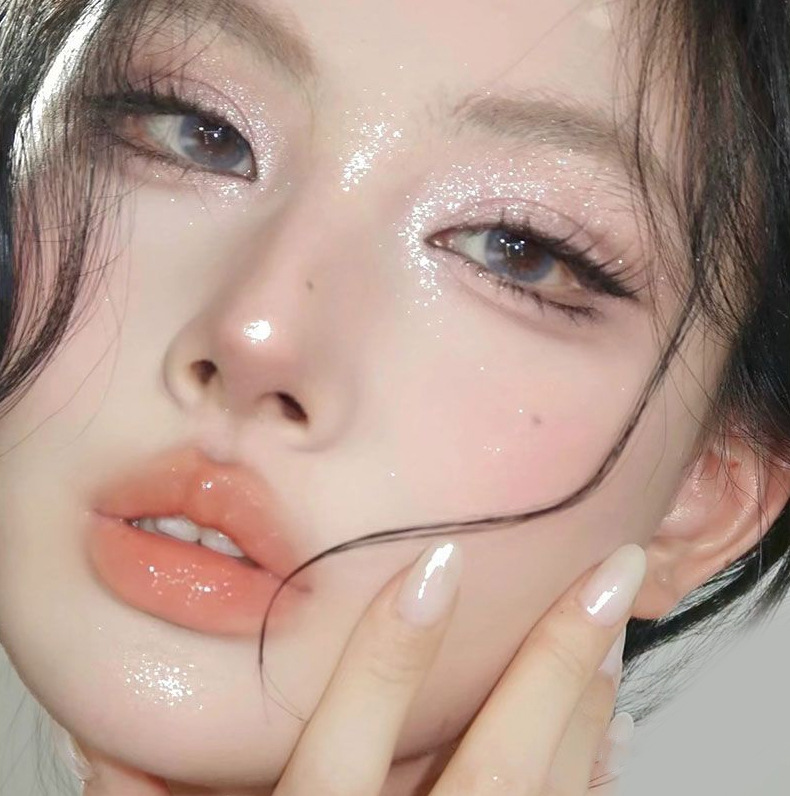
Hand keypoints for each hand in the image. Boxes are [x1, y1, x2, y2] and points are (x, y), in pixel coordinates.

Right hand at [72, 541, 643, 794]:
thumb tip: (107, 754)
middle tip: (607, 579)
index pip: (346, 749)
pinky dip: (596, 777)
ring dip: (586, 707)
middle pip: (493, 770)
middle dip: (553, 665)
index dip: (390, 653)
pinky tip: (615, 725)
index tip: (435, 564)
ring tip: (614, 625)